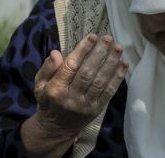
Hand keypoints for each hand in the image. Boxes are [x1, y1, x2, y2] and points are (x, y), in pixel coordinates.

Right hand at [23, 34, 128, 155]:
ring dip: (111, 63)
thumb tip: (56, 52)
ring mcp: (85, 104)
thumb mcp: (40, 84)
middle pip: (87, 73)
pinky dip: (118, 77)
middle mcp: (70, 98)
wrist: (56, 128)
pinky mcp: (97, 109)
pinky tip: (124, 63)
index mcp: (55, 89)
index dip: (82, 50)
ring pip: (100, 81)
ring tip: (118, 47)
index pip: (70, 66)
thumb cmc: (49, 100)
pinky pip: (109, 91)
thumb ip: (47, 68)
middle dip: (99, 53)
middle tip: (108, 38)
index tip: (92, 36)